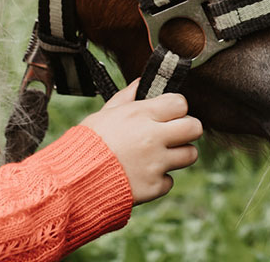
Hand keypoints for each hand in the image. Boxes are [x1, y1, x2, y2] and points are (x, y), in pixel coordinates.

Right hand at [78, 79, 201, 203]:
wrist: (74, 180)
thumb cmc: (86, 143)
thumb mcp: (104, 114)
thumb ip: (127, 97)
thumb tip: (141, 82)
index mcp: (141, 115)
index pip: (181, 103)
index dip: (176, 108)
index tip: (168, 115)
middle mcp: (153, 137)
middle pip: (195, 128)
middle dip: (187, 130)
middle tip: (174, 135)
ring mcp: (156, 163)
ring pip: (190, 155)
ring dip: (178, 155)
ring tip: (159, 156)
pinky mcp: (154, 186)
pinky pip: (169, 181)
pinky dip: (158, 180)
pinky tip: (141, 176)